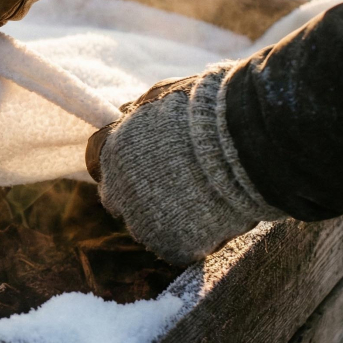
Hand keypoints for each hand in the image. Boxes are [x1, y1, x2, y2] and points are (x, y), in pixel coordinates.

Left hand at [85, 64, 284, 264]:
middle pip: (119, 197)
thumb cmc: (207, 111)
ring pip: (147, 224)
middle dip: (139, 191)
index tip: (141, 158)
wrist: (243, 143)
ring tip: (203, 199)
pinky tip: (213, 219)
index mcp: (112, 152)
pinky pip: (176, 247)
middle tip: (175, 182)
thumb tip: (128, 115)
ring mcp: (143, 222)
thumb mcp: (163, 96)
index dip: (121, 159)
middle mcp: (119, 190)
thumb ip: (140, 112)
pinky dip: (193, 238)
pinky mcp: (171, 246)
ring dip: (166, 214)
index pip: (99, 159)